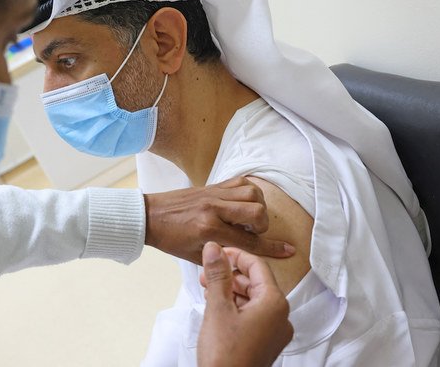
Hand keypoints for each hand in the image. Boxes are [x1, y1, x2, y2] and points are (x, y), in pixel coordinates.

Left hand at [143, 176, 294, 263]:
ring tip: (249, 218)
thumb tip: (249, 257)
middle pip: (256, 211)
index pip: (248, 241)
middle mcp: (214, 209)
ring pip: (252, 192)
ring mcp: (213, 194)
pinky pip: (240, 181)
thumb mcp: (196, 257)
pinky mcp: (212, 185)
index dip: (271, 248)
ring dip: (258, 206)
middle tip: (254, 232)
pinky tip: (244, 203)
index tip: (289, 250)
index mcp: (209, 230)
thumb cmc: (171, 240)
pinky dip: (249, 192)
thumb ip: (224, 257)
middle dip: (263, 224)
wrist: (150, 216)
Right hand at [198, 242, 292, 366]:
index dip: (235, 255)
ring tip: (208, 287)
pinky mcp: (264, 342)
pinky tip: (217, 306)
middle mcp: (280, 317)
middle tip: (208, 271)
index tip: (218, 251)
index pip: (257, 266)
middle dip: (230, 274)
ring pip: (253, 299)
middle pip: (256, 282)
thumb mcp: (217, 308)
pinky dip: (235, 306)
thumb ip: (217, 275)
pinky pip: (252, 315)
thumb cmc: (226, 357)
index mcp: (274, 304)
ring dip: (230, 290)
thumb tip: (214, 250)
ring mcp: (274, 332)